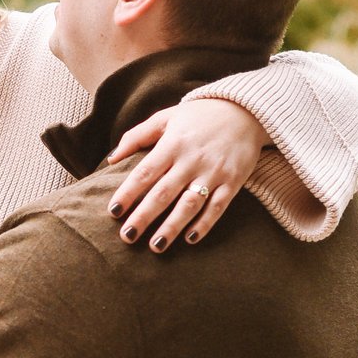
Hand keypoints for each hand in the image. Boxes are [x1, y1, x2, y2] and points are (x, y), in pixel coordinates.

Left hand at [105, 97, 266, 252]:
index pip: (145, 172)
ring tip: (155, 246)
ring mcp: (214, 171)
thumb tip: (111, 159)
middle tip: (127, 237)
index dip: (128, 193)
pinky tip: (190, 239)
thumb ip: (137, 136)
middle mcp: (192, 159)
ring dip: (172, 227)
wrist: (246, 110)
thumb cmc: (199, 116)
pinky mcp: (233, 181)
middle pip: (164, 193)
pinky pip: (217, 207)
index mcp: (172, 143)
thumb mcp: (166, 117)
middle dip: (144, 217)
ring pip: (190, 204)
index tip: (113, 212)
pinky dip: (205, 224)